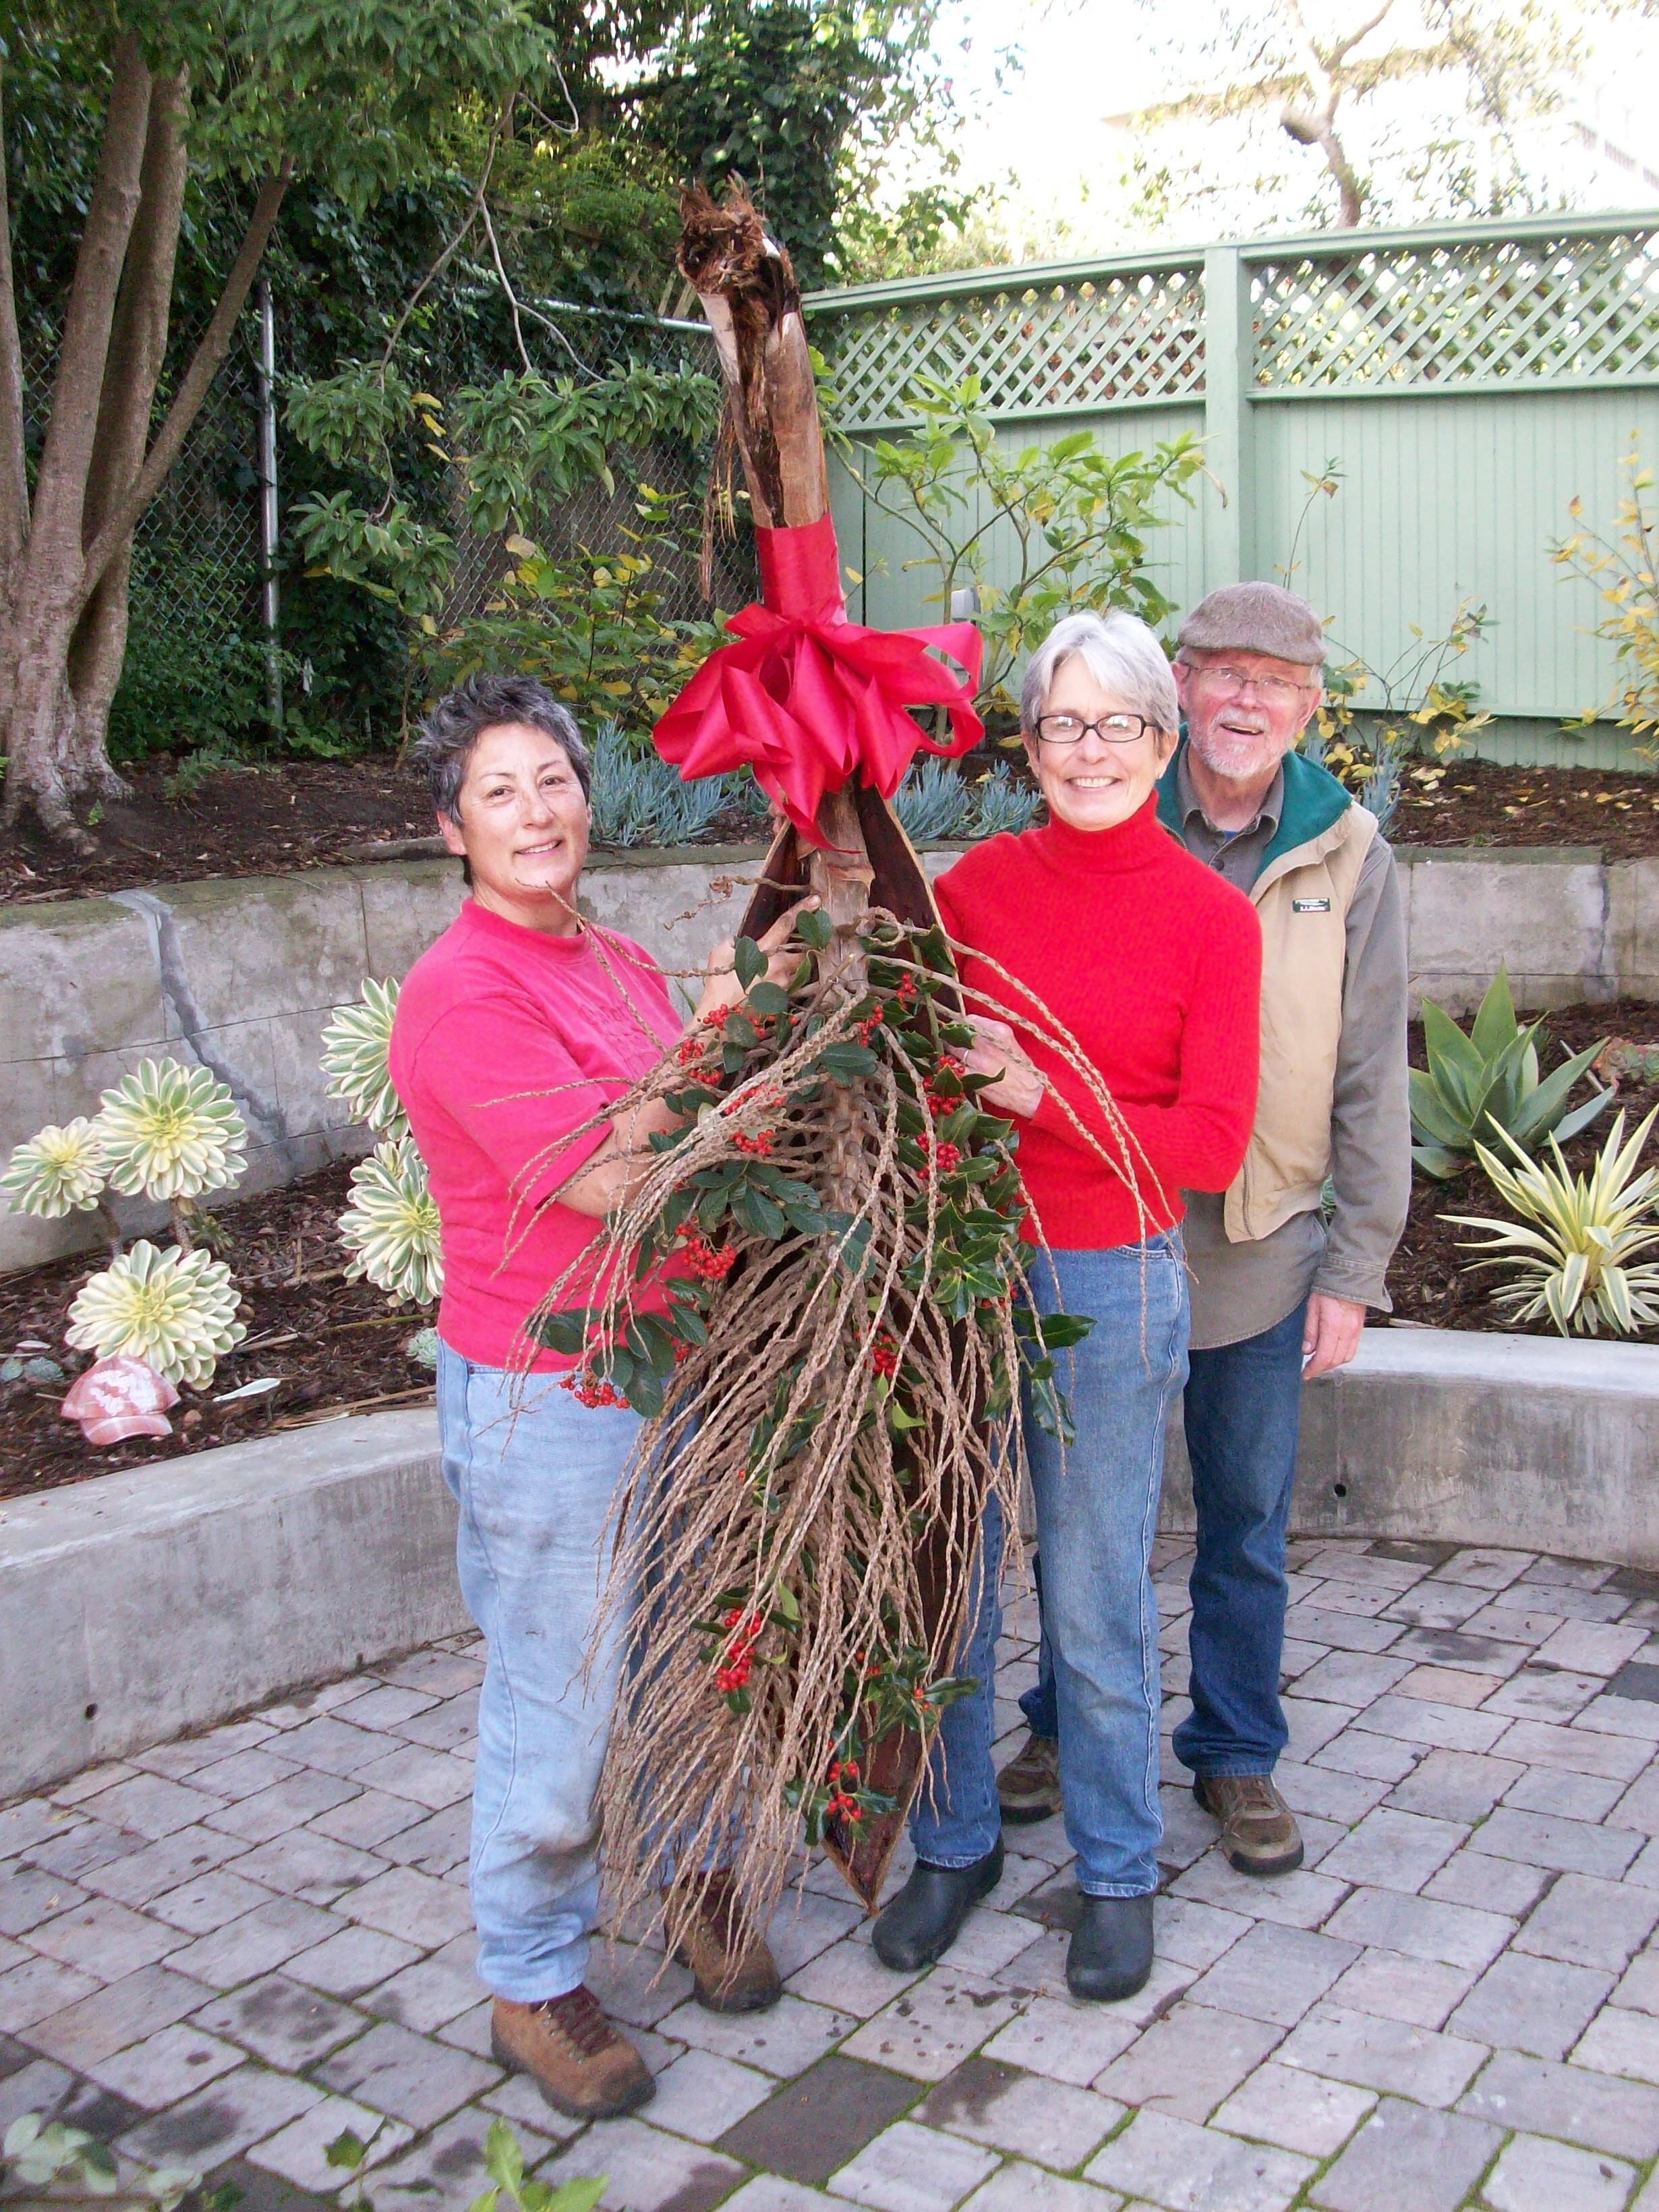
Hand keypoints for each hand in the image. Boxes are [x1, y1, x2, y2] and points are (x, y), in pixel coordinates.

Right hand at [695, 896, 818, 1022]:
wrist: (721, 1022)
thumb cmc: (718, 987)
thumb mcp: (719, 955)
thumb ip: (732, 943)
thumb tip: (739, 944)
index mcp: (765, 951)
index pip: (786, 924)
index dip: (802, 909)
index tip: (817, 899)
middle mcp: (781, 967)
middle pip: (804, 950)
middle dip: (805, 945)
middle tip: (796, 945)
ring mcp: (787, 986)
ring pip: (802, 970)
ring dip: (796, 967)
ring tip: (779, 971)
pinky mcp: (787, 1002)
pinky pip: (796, 988)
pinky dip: (790, 984)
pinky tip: (775, 988)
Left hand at [960, 1015, 1044, 1119]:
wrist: (1029, 1093)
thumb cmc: (1023, 1069)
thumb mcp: (1011, 1043)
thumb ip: (992, 1033)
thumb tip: (972, 1028)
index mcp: (999, 1032)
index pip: (970, 1020)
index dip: (961, 1024)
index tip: (958, 1028)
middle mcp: (987, 1043)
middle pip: (957, 1033)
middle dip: (952, 1037)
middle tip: (951, 1040)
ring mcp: (978, 1061)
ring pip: (953, 1050)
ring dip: (951, 1052)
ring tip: (953, 1054)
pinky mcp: (972, 1078)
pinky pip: (954, 1068)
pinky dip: (952, 1067)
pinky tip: (956, 1069)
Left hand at [1302, 1291, 1365, 1378]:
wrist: (1350, 1275)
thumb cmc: (1328, 1287)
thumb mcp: (1312, 1306)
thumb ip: (1310, 1330)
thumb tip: (1307, 1350)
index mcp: (1333, 1326)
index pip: (1325, 1357)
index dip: (1314, 1369)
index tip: (1306, 1374)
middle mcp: (1348, 1331)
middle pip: (1336, 1360)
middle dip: (1321, 1368)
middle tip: (1309, 1369)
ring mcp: (1357, 1330)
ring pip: (1346, 1357)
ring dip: (1332, 1363)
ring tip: (1319, 1361)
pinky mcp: (1360, 1328)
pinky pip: (1352, 1349)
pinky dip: (1341, 1355)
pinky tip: (1332, 1352)